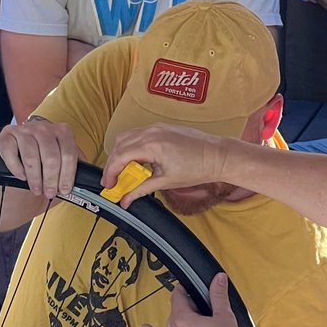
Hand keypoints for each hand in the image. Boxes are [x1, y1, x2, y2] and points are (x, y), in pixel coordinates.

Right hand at [0, 118, 79, 198]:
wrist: (22, 150)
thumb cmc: (45, 158)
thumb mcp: (63, 159)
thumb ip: (74, 166)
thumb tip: (86, 181)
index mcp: (61, 131)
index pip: (68, 153)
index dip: (67, 175)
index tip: (65, 189)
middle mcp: (43, 127)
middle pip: (50, 156)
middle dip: (51, 179)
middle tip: (49, 192)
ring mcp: (24, 130)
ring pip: (31, 156)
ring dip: (35, 178)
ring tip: (36, 189)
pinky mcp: (6, 136)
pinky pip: (11, 153)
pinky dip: (17, 168)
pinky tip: (22, 177)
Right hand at [102, 123, 232, 207]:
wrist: (217, 156)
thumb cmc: (198, 167)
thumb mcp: (165, 182)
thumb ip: (141, 189)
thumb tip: (126, 199)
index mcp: (152, 145)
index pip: (120, 157)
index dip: (111, 173)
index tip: (109, 185)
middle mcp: (152, 132)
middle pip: (119, 145)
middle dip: (113, 164)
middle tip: (114, 181)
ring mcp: (157, 127)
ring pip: (127, 138)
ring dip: (121, 154)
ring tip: (124, 172)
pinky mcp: (162, 128)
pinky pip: (138, 134)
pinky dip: (132, 147)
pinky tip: (137, 162)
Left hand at [142, 275, 244, 326]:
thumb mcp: (225, 317)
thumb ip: (219, 295)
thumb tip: (218, 278)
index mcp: (182, 319)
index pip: (178, 296)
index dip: (185, 288)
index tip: (190, 285)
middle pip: (176, 309)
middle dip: (189, 304)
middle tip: (207, 307)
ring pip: (172, 323)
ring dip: (182, 317)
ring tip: (199, 319)